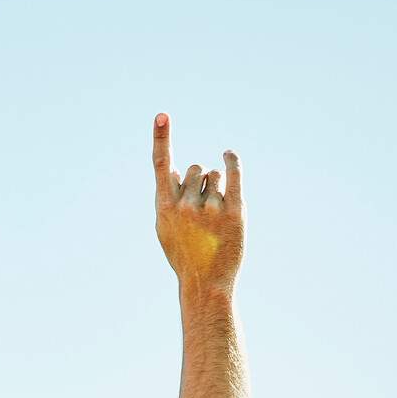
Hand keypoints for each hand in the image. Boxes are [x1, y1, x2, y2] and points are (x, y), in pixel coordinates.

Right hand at [152, 114, 243, 291]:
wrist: (205, 282)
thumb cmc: (183, 254)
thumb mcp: (165, 228)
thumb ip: (168, 198)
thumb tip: (177, 170)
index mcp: (165, 207)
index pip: (161, 165)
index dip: (161, 138)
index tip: (162, 115)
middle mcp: (186, 205)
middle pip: (194, 169)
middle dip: (197, 180)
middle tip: (200, 208)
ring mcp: (211, 208)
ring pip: (214, 175)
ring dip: (215, 186)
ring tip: (214, 214)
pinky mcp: (235, 212)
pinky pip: (234, 175)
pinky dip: (232, 162)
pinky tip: (229, 155)